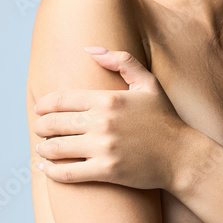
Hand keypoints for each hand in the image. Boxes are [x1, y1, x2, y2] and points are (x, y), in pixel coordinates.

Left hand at [33, 47, 189, 189]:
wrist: (182, 156)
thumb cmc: (164, 119)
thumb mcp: (148, 83)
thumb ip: (121, 61)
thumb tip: (90, 49)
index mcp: (109, 98)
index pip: (61, 99)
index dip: (44, 105)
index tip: (39, 110)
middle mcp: (103, 122)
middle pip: (54, 123)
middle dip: (41, 127)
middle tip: (40, 130)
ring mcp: (104, 147)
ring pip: (56, 148)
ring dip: (43, 148)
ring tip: (42, 148)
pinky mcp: (106, 171)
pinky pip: (66, 172)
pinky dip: (50, 170)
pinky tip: (45, 167)